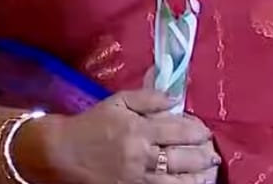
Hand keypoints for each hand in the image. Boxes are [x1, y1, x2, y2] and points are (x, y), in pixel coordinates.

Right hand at [37, 88, 219, 183]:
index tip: (201, 129)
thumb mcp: (115, 102)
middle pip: (187, 156)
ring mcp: (141, 176)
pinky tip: (194, 181)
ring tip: (209, 167)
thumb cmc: (90, 124)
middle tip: (209, 148)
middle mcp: (143, 154)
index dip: (197, 129)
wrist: (62, 152)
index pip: (181, 129)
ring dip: (202, 173)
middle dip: (204, 151)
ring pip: (184, 179)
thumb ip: (147, 97)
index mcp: (139, 129)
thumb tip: (174, 97)